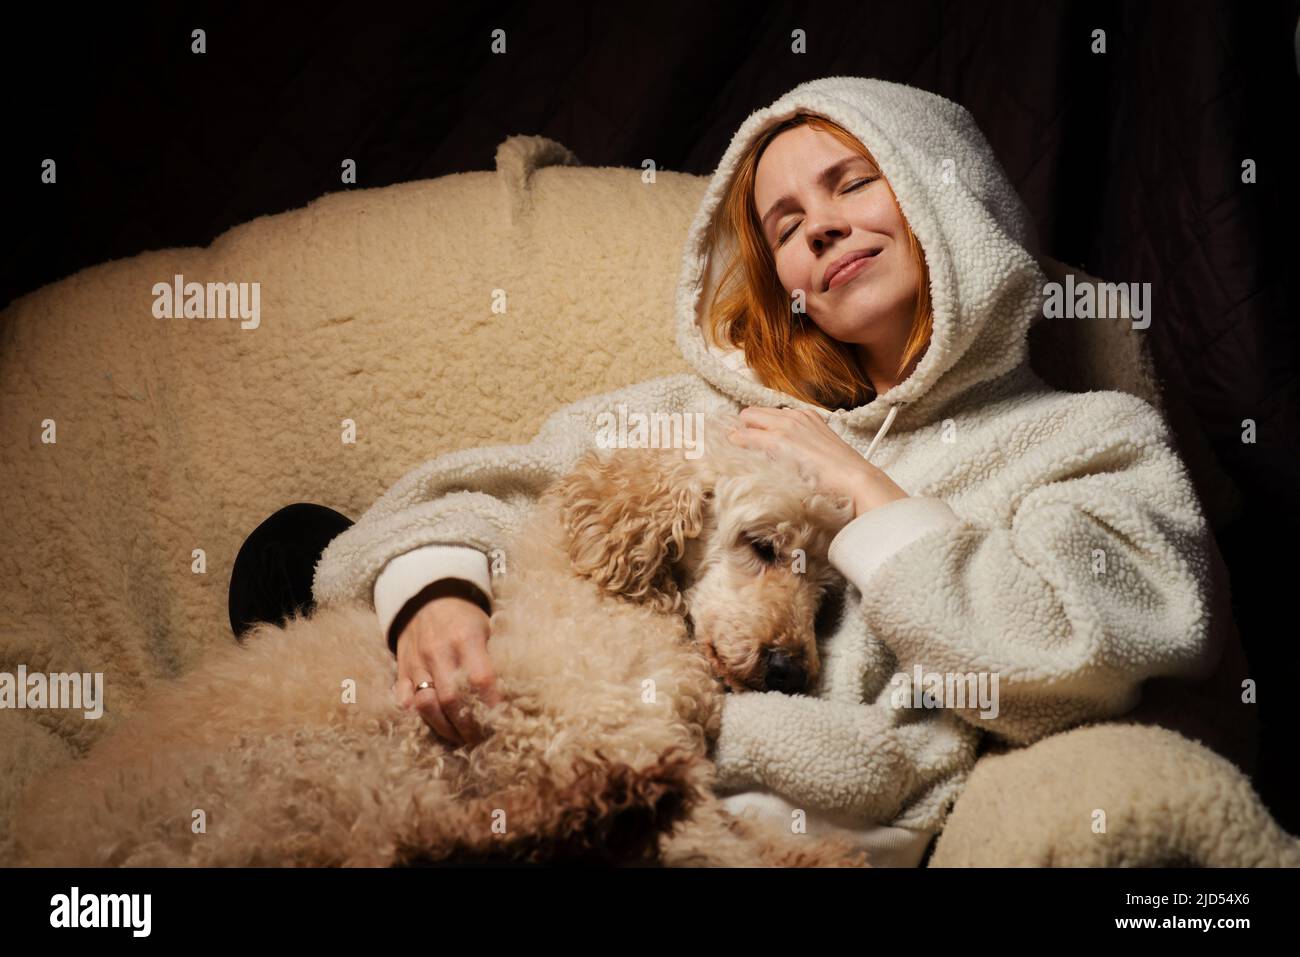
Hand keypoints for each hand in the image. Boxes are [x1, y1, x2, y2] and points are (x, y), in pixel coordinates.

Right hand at [391, 581, 501, 746]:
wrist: (425, 595)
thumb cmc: (464, 616)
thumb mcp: (486, 626)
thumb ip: (496, 656)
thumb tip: (519, 690)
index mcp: (466, 638)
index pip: (481, 679)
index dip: (492, 705)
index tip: (502, 722)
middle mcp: (438, 651)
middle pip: (452, 700)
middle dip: (468, 725)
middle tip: (480, 739)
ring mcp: (416, 661)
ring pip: (426, 705)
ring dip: (443, 728)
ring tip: (458, 737)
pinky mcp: (401, 668)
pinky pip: (403, 700)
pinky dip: (416, 716)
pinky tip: (432, 724)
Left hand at [727, 406, 908, 517]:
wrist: (854, 479)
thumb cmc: (841, 474)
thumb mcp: (819, 450)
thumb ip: (800, 446)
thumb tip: (784, 456)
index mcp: (806, 416)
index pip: (770, 415)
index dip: (757, 428)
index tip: (751, 441)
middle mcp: (794, 416)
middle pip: (753, 413)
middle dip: (744, 428)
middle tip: (740, 446)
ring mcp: (785, 426)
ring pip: (747, 419)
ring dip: (740, 435)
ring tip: (735, 450)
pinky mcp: (777, 441)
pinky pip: (744, 437)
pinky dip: (738, 444)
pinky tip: (735, 454)